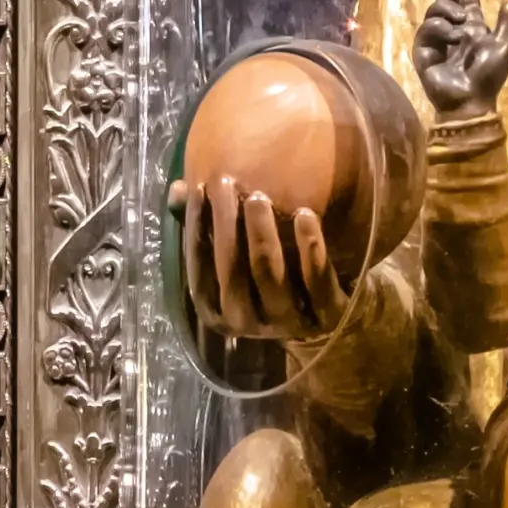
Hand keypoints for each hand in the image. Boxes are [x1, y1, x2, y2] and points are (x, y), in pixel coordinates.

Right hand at [170, 172, 356, 346]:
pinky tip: (304, 215)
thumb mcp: (234, 256)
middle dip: (226, 226)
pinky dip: (309, 249)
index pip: (199, 274)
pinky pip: (317, 283)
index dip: (196, 232)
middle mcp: (251, 325)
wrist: (329, 315)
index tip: (200, 189)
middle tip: (226, 182)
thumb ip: (204, 228)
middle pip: (232, 274)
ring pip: (271, 277)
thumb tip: (178, 190)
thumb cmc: (268, 276)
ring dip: (263, 236)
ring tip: (259, 197)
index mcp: (220, 315)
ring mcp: (291, 322)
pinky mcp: (329, 315)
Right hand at [409, 0, 507, 117]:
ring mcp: (436, 39)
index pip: (466, 0)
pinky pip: (427, 28)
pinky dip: (440, 28)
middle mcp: (453, 29)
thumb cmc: (488, 77)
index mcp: (473, 27)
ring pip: (436, 10)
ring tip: (461, 20)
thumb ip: (507, 21)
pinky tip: (453, 35)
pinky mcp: (423, 50)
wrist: (470, 100)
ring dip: (448, 9)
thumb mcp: (503, 46)